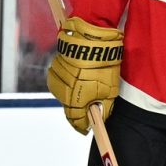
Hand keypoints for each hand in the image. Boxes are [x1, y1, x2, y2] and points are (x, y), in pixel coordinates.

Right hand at [47, 16, 121, 134]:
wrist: (93, 37)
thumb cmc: (104, 63)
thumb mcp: (110, 88)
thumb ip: (104, 105)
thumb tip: (100, 116)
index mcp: (76, 99)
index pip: (75, 119)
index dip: (81, 125)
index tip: (86, 128)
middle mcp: (63, 90)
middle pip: (68, 106)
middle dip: (78, 108)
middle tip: (90, 106)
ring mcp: (57, 77)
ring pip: (62, 92)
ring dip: (72, 93)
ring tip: (86, 87)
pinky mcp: (55, 64)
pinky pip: (59, 78)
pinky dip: (68, 80)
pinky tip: (78, 76)